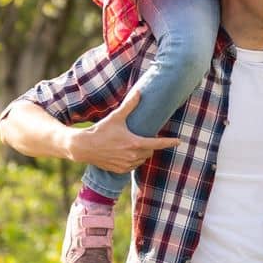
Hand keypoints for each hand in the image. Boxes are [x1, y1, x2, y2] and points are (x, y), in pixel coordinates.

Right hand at [65, 86, 180, 172]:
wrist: (83, 147)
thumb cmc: (100, 130)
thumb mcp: (116, 117)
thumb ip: (129, 105)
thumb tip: (139, 92)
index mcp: (135, 143)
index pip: (158, 144)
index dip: (170, 142)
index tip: (179, 141)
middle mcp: (132, 156)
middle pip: (150, 151)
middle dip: (149, 145)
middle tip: (142, 137)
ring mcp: (126, 165)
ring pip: (142, 160)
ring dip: (142, 153)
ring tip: (132, 145)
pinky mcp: (119, 170)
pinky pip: (132, 166)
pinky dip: (133, 160)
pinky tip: (126, 153)